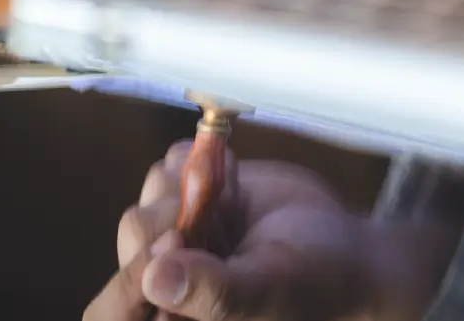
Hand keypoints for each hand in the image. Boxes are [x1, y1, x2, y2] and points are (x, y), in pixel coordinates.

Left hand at [84, 141, 459, 320]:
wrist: (349, 248)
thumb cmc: (317, 283)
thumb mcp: (268, 290)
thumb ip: (214, 290)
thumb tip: (154, 278)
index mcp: (175, 317)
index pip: (114, 309)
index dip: (131, 276)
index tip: (175, 242)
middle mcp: (170, 282)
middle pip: (135, 237)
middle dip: (174, 217)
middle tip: (216, 207)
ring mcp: (182, 237)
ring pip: (150, 197)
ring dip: (188, 186)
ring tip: (228, 191)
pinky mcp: (196, 198)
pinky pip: (170, 167)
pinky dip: (197, 160)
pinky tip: (232, 174)